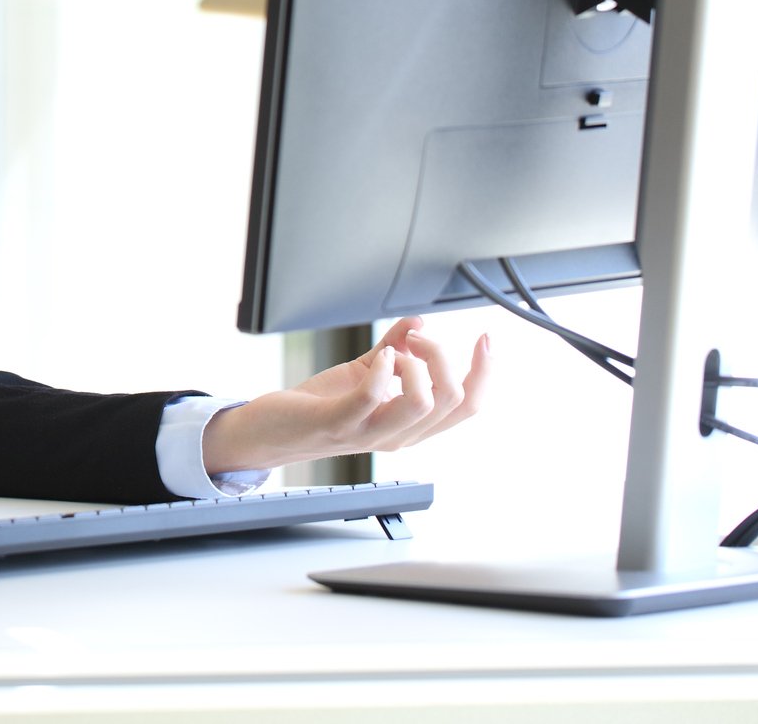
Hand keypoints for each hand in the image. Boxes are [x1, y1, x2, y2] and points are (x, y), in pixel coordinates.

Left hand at [201, 317, 491, 473]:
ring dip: (417, 363)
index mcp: (410, 424)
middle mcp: (397, 434)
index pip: (467, 407)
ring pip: (423, 404)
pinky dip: (382, 368)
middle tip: (419, 338)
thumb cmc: (320, 406)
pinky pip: (372, 398)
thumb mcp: (366, 373)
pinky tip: (376, 357)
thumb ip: (394, 349)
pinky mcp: (337, 422)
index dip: (485, 373)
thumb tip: (419, 323)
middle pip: (452, 401)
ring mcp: (368, 432)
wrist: (272, 430)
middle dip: (444, 357)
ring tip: (396, 350)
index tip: (485, 339)